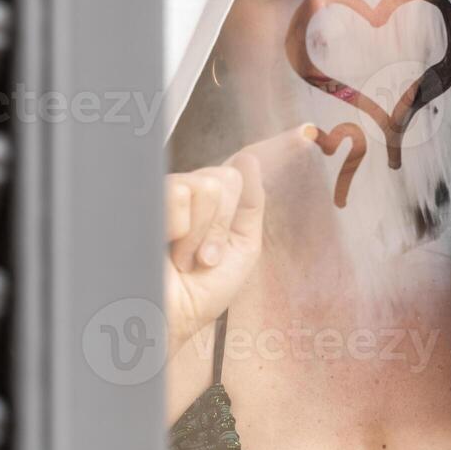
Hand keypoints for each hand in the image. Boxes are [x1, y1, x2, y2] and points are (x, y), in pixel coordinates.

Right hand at [165, 151, 264, 360]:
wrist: (170, 319)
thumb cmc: (200, 293)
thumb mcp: (242, 248)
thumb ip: (251, 205)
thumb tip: (249, 159)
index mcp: (216, 204)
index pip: (241, 167)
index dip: (276, 144)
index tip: (305, 131)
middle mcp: (192, 192)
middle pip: (228, 177)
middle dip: (224, 225)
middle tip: (207, 256)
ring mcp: (167, 194)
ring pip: (209, 184)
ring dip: (204, 234)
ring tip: (186, 258)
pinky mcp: (145, 199)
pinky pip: (182, 192)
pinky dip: (182, 231)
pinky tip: (168, 250)